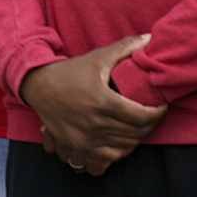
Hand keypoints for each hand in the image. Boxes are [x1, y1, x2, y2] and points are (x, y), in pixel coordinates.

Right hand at [19, 35, 167, 175]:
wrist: (37, 86)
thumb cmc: (70, 71)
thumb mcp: (97, 57)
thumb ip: (125, 47)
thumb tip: (150, 37)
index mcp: (102, 101)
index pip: (143, 117)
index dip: (158, 113)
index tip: (160, 106)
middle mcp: (94, 122)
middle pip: (136, 133)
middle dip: (150, 125)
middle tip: (151, 115)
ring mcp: (85, 137)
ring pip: (125, 146)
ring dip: (136, 137)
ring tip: (137, 125)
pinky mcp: (77, 145)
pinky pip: (108, 158)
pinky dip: (119, 151)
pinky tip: (121, 140)